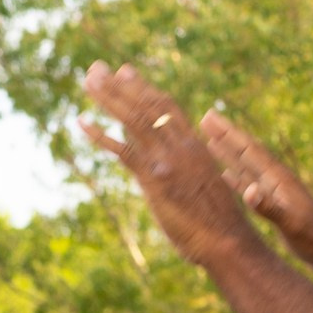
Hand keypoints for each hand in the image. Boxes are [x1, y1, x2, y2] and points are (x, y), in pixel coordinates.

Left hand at [80, 65, 257, 268]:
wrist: (230, 243)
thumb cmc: (222, 224)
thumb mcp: (207, 186)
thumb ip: (187, 169)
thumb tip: (166, 165)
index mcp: (196, 147)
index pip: (168, 107)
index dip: (144, 87)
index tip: (125, 71)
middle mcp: (181, 147)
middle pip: (148, 105)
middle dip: (119, 85)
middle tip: (96, 69)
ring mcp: (168, 161)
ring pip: (134, 119)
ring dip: (108, 97)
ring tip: (87, 79)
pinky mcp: (155, 180)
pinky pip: (123, 151)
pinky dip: (100, 135)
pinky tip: (81, 122)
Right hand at [198, 110, 312, 278]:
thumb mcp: (292, 225)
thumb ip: (270, 208)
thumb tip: (248, 191)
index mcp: (279, 181)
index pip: (249, 151)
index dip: (229, 134)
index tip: (210, 116)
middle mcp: (276, 181)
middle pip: (246, 152)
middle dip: (226, 135)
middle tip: (206, 116)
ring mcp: (276, 192)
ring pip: (246, 166)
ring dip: (228, 152)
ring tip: (211, 138)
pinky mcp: (276, 205)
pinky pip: (251, 185)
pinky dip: (236, 178)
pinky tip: (225, 174)